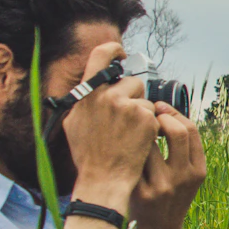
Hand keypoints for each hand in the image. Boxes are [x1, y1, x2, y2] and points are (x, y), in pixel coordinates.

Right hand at [60, 42, 158, 213]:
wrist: (104, 179)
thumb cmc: (87, 154)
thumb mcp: (74, 122)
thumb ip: (84, 100)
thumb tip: (92, 83)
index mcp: (88, 94)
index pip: (101, 54)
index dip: (113, 50)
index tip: (121, 53)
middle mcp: (108, 96)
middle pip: (132, 82)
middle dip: (133, 97)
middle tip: (126, 120)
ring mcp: (130, 107)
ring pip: (146, 100)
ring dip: (143, 113)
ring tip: (129, 134)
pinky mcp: (147, 119)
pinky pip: (155, 115)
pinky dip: (151, 126)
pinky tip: (138, 140)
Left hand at [128, 103, 206, 228]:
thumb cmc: (170, 197)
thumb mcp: (187, 177)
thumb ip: (183, 150)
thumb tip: (166, 111)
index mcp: (198, 171)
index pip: (191, 130)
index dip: (174, 113)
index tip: (160, 108)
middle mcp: (184, 178)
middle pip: (177, 131)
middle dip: (161, 117)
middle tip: (148, 114)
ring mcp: (162, 186)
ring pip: (151, 143)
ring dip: (141, 133)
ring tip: (134, 131)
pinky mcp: (141, 193)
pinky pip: (134, 160)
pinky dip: (128, 149)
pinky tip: (123, 147)